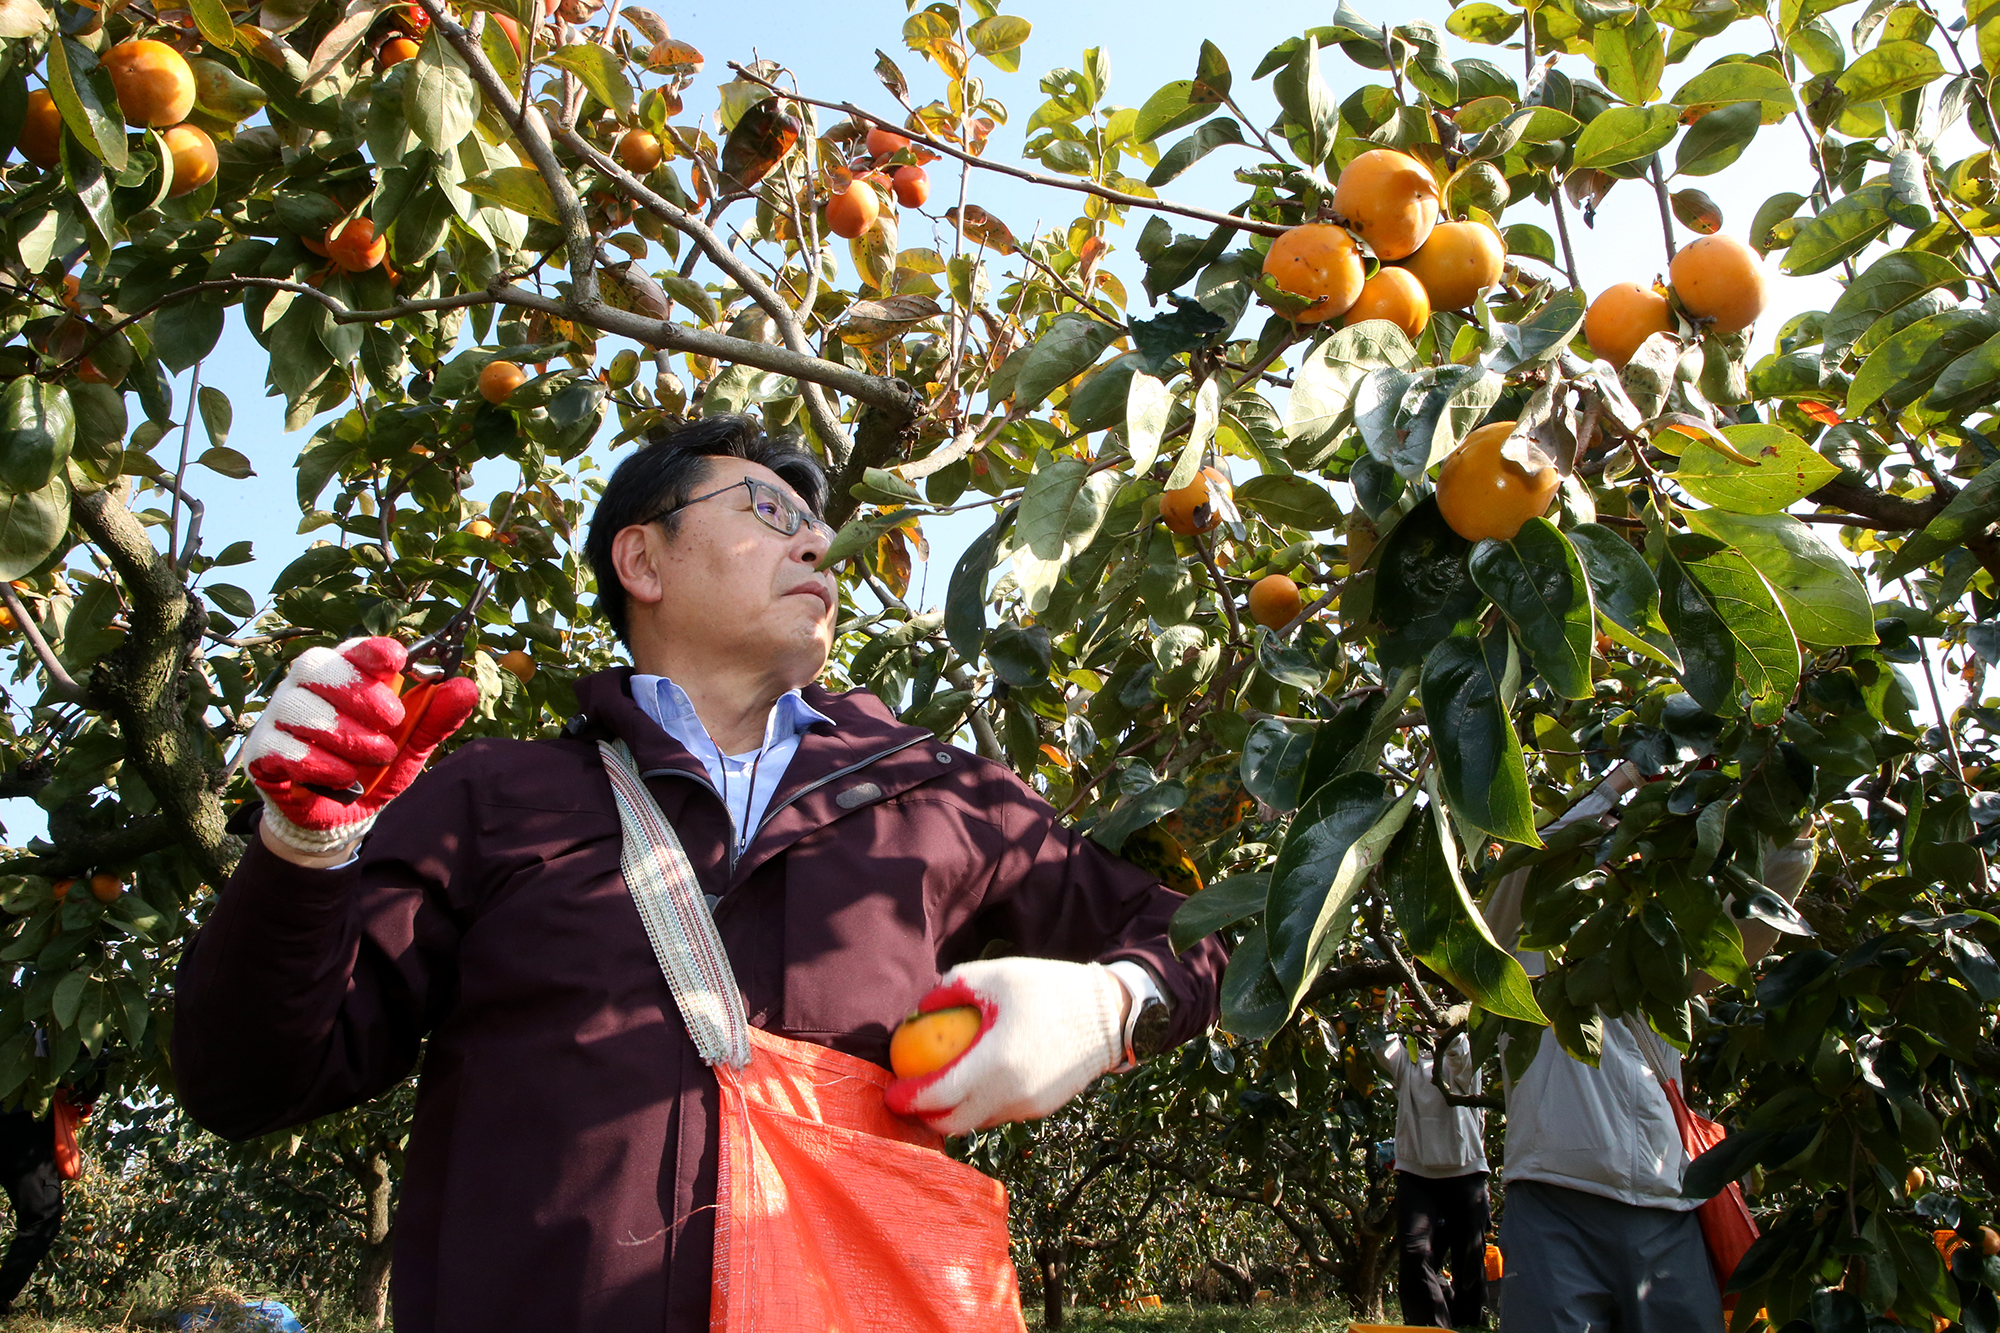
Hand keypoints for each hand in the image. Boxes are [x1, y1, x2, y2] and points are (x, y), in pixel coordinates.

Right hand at [244, 636, 478, 856]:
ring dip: (345, 735)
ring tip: (376, 756)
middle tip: (392, 721)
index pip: (353, 648)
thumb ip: (435, 717)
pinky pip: (283, 748)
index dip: (372, 650)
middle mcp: (306, 686)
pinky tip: (342, 777)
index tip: (397, 660)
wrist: (340, 815)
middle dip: (360, 693)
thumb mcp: (411, 745)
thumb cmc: (374, 766)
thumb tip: (466, 688)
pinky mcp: (261, 751)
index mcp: (346, 673)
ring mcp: (279, 716)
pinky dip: (318, 763)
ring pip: (300, 709)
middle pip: (319, 667)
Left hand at [883, 957, 1126, 1135]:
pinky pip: (1001, 1114)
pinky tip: (976, 1084)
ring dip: (954, 1113)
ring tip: (940, 1091)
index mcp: (995, 1064)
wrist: (1111, 1013)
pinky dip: (982, 1106)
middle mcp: (1011, 1095)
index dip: (908, 1098)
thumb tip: (919, 1008)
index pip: (938, 1096)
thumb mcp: (995, 974)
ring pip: (978, 1122)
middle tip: (909, 1099)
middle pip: (954, 1124)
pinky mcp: (1043, 1108)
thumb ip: (951, 988)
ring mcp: (1029, 1107)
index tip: (890, 1093)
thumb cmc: (1048, 988)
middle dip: (925, 1118)